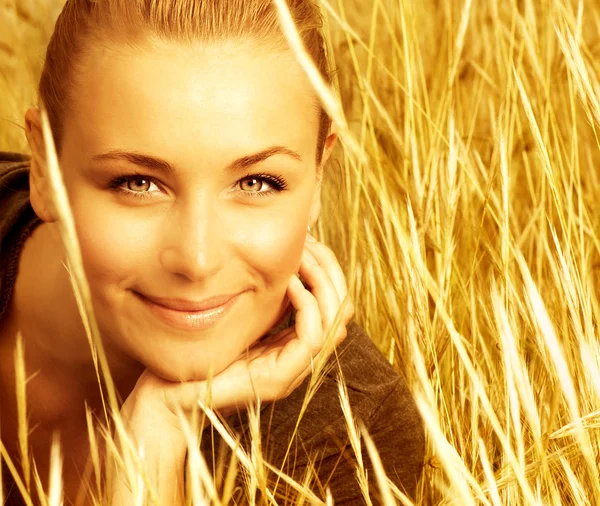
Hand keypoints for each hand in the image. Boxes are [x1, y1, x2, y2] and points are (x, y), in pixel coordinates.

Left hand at [111, 235, 353, 502]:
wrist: (170, 395)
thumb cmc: (200, 350)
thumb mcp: (240, 315)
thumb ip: (264, 298)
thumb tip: (280, 258)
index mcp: (294, 344)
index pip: (335, 306)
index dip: (328, 270)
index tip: (310, 242)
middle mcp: (300, 359)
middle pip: (342, 312)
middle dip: (330, 270)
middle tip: (309, 243)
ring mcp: (292, 371)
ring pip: (335, 324)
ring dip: (322, 283)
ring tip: (302, 257)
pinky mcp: (278, 380)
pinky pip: (311, 338)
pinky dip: (306, 304)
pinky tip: (288, 283)